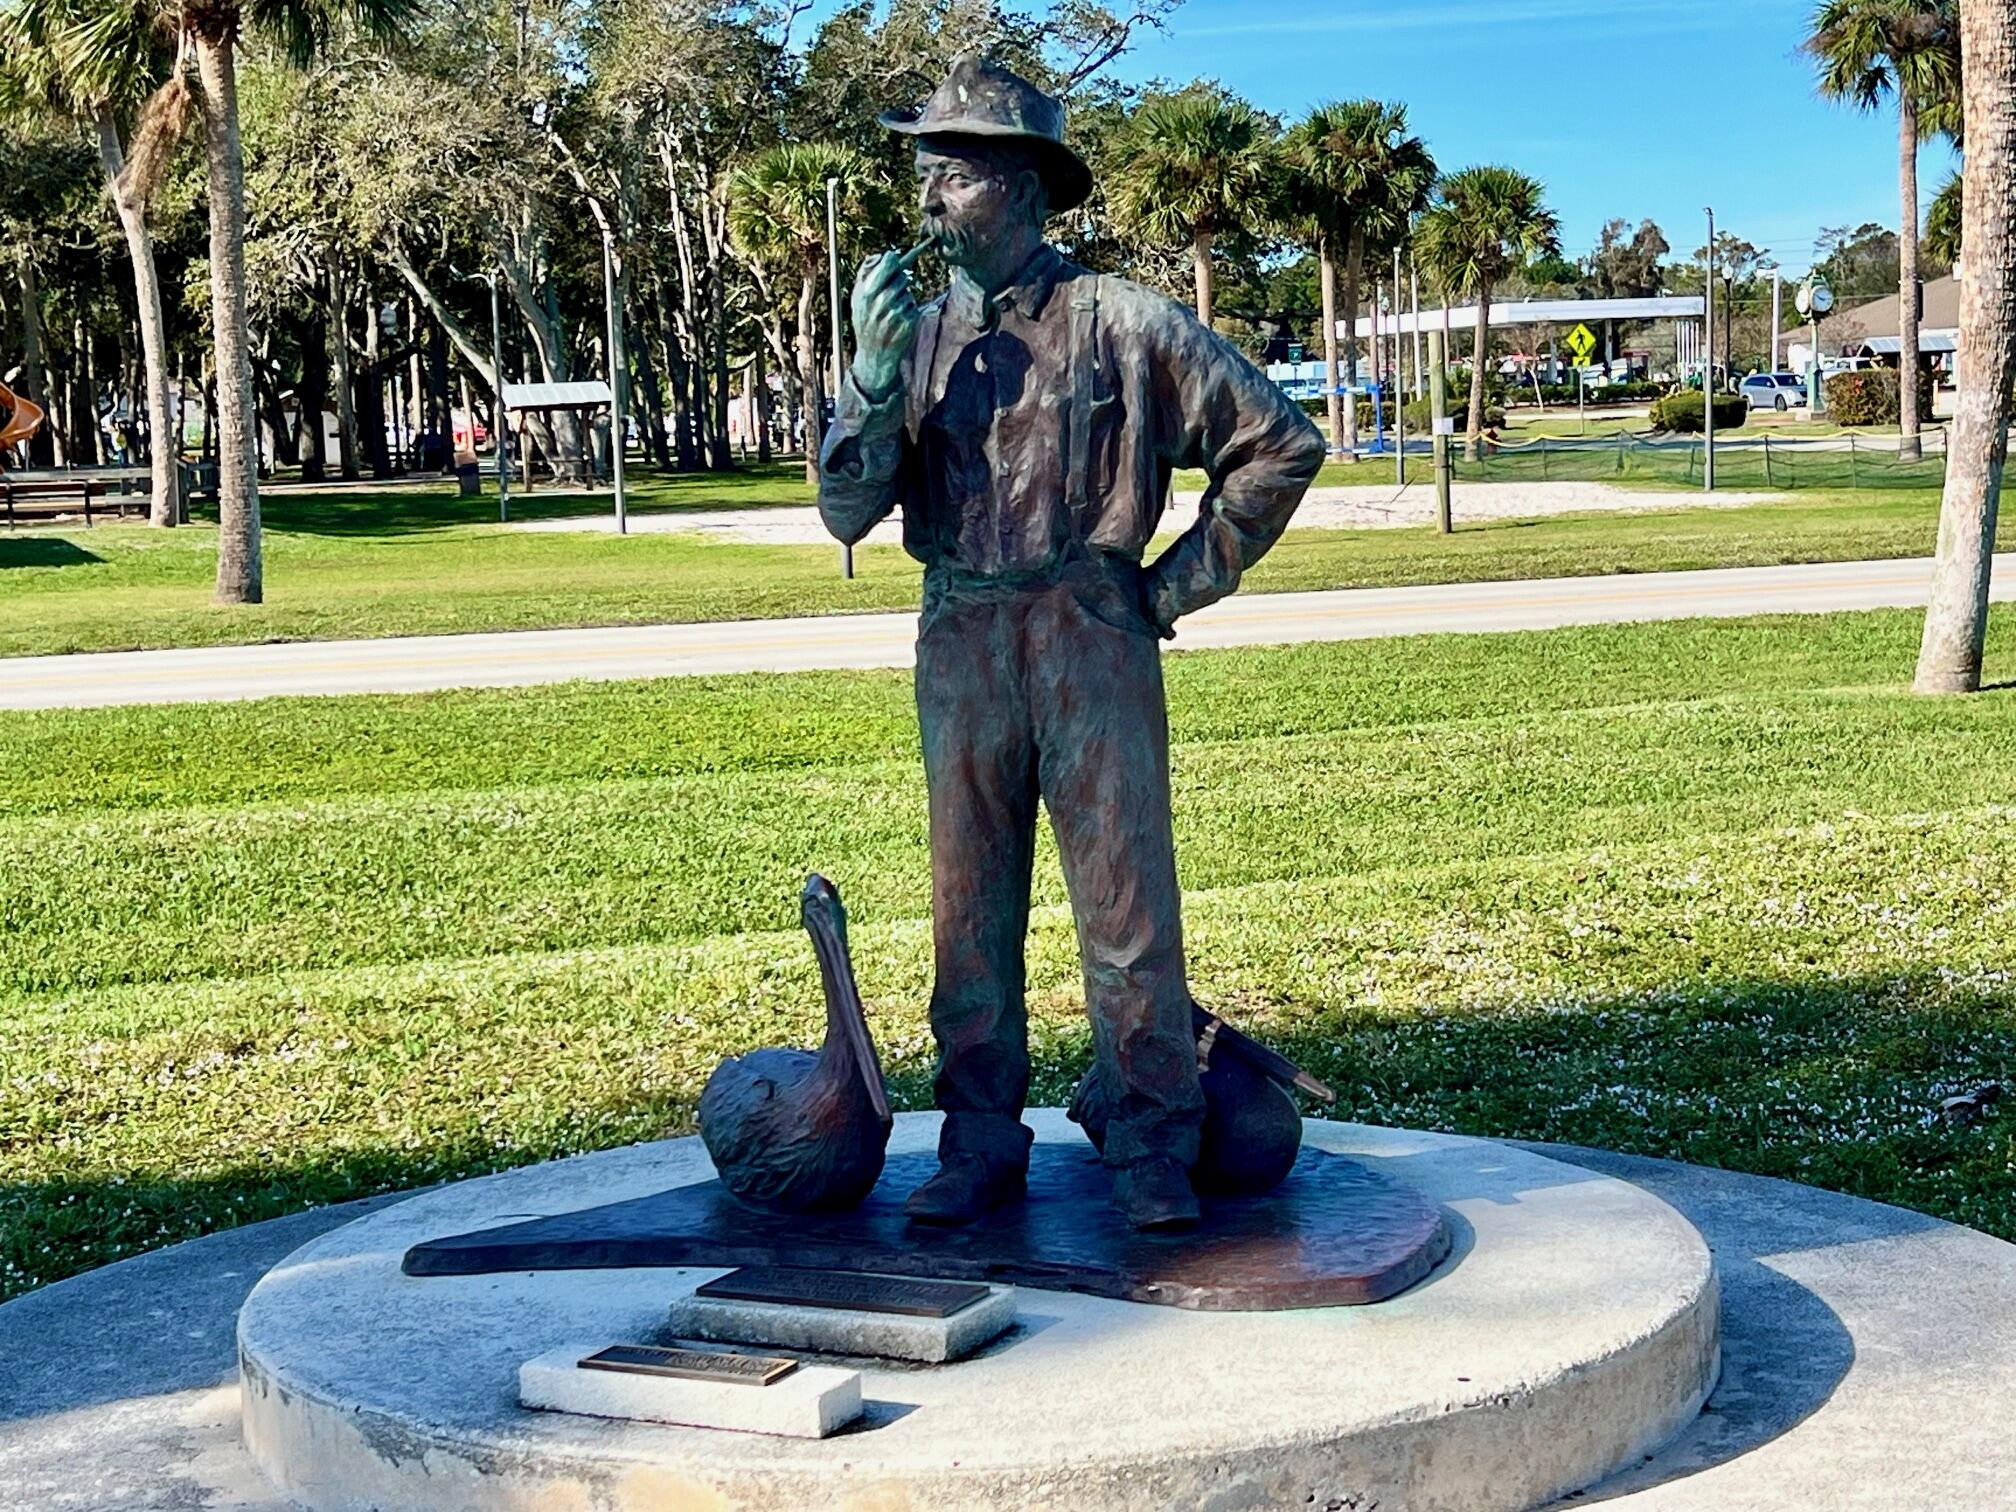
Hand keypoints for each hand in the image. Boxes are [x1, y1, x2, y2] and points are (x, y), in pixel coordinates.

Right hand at [849, 242, 928, 401]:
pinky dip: (909, 310)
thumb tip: (881, 255)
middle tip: (893, 289)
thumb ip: (865, 273)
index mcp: (867, 291)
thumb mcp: (857, 298)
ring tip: (891, 312)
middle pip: (902, 275)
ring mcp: (896, 312)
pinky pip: (913, 305)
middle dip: (900, 279)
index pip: (889, 260)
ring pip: (908, 291)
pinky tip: (898, 322)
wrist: (874, 356)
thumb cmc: (865, 322)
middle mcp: (881, 301)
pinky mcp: (909, 321)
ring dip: (903, 298)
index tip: (893, 263)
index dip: (893, 260)